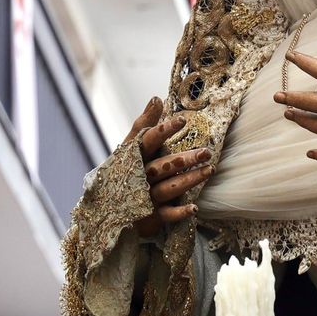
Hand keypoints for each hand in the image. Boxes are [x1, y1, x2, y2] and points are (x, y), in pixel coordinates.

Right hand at [124, 96, 212, 236]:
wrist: (107, 208)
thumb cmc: (125, 170)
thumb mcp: (130, 147)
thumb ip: (144, 124)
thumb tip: (157, 98)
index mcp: (133, 157)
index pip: (147, 141)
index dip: (163, 131)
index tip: (182, 120)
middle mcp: (138, 176)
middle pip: (162, 166)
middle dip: (184, 159)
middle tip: (206, 151)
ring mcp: (144, 197)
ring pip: (167, 188)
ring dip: (188, 180)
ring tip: (209, 170)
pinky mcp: (150, 216)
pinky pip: (165, 215)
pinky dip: (179, 213)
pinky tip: (194, 208)